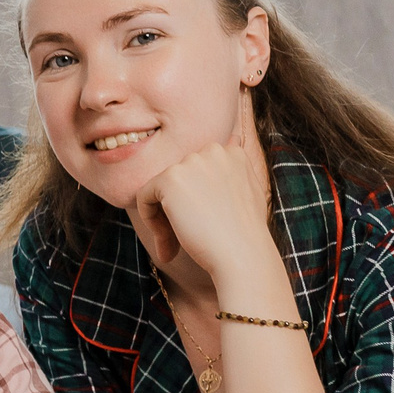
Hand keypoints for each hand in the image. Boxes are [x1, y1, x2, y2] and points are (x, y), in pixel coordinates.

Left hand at [129, 89, 276, 286]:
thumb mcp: (249, 189)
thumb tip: (234, 137)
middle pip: (179, 179)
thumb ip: (234, 167)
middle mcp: (212, 151)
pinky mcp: (170, 179)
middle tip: (189, 238)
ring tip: (177, 245)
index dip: (197, 199)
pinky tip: (166, 241)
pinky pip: (144, 196)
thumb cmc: (245, 233)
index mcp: (232, 153)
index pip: (198, 171)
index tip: (206, 222)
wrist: (243, 255)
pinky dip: (149, 219)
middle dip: (180, 208)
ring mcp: (191, 163)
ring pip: (161, 189)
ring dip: (164, 217)